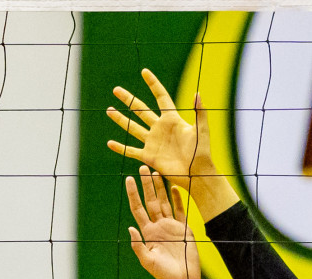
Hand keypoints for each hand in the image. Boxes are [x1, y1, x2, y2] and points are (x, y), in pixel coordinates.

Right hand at [106, 69, 237, 220]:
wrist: (196, 173)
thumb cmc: (202, 152)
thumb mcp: (202, 129)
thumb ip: (200, 111)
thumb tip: (197, 93)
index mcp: (172, 119)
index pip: (160, 97)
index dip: (153, 84)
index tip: (144, 72)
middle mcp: (159, 128)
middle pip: (140, 110)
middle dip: (128, 100)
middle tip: (116, 90)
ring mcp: (152, 142)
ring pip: (132, 128)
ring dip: (120, 119)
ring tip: (109, 110)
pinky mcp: (149, 157)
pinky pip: (131, 151)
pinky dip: (120, 148)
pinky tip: (109, 143)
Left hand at [127, 167, 202, 278]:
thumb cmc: (163, 274)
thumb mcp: (147, 261)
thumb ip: (138, 245)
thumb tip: (130, 228)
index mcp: (147, 233)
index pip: (138, 209)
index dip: (133, 194)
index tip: (128, 180)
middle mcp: (157, 226)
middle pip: (151, 201)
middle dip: (147, 185)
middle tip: (143, 168)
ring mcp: (170, 226)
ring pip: (164, 202)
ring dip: (160, 188)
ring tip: (156, 173)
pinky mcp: (183, 229)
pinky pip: (180, 210)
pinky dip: (177, 199)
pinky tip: (174, 187)